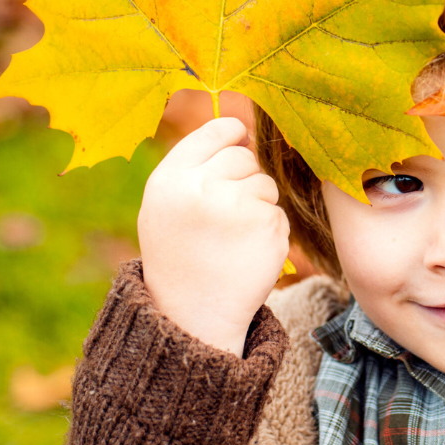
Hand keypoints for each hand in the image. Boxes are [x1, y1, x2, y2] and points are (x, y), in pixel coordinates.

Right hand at [138, 117, 289, 355]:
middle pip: (244, 156)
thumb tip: (243, 130)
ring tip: (232, 236)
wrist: (192, 315)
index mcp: (170, 178)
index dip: (232, 133)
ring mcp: (237, 207)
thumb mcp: (166, 205)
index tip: (238, 139)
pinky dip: (269, 230)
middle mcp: (201, 188)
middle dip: (243, 177)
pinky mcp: (268, 227)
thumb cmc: (179, 253)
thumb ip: (195, 166)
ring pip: (266, 184)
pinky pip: (278, 211)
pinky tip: (247, 252)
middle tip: (225, 212)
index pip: (214, 130)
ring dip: (258, 204)